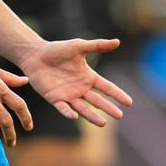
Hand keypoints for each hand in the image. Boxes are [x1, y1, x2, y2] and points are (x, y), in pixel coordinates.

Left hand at [15, 36, 132, 125]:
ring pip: (83, 108)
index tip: (129, 102)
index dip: (117, 94)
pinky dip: (68, 113)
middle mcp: (80, 88)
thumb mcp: (79, 46)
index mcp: (88, 77)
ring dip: (92, 116)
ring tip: (103, 124)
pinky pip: (63, 108)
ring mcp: (68, 95)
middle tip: (119, 116)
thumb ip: (98, 45)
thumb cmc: (57, 49)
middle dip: (108, 108)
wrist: (36, 54)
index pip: (107, 87)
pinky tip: (75, 116)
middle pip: (98, 100)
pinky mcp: (55, 98)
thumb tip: (118, 41)